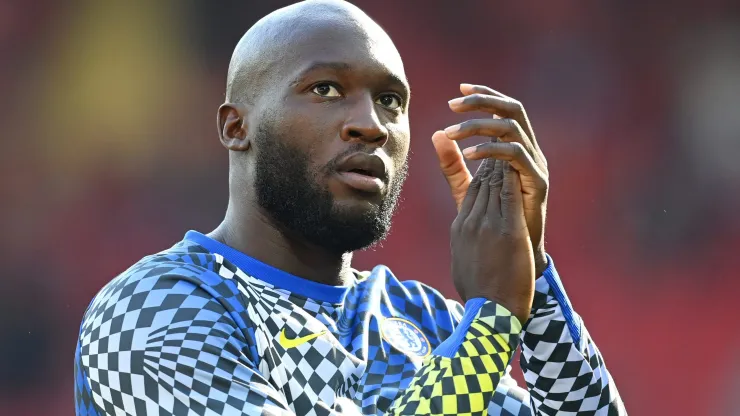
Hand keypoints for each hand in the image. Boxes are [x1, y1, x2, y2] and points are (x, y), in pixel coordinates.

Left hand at [433, 83, 548, 274]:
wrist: (510, 260)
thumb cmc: (493, 226)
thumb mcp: (469, 190)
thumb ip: (453, 164)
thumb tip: (436, 134)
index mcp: (515, 150)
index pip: (503, 111)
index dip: (484, 96)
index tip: (458, 90)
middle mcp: (529, 152)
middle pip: (513, 110)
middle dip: (484, 101)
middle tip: (454, 102)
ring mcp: (536, 166)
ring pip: (512, 128)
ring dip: (480, 125)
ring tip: (453, 131)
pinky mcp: (537, 183)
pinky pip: (515, 156)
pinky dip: (490, 150)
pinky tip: (468, 154)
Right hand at [451, 159, 534, 323]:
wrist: (489, 311)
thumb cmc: (478, 290)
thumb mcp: (462, 259)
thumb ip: (463, 240)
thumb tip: (461, 234)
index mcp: (460, 228)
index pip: (470, 189)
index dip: (481, 171)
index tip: (492, 158)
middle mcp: (471, 222)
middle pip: (481, 182)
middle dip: (492, 161)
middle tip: (503, 142)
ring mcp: (488, 226)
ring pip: (495, 184)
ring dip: (503, 164)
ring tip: (511, 148)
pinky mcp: (508, 232)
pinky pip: (510, 196)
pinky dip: (513, 178)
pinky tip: (519, 165)